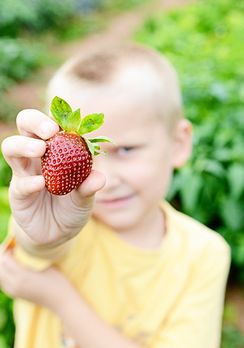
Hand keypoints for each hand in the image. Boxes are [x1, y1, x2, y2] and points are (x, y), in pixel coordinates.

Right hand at [0, 109, 105, 245]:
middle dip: (35, 122)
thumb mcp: (86, 197)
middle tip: (49, 131)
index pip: (52, 125)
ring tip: (40, 150)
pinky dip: (29, 181)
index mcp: (57, 151)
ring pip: (11, 148)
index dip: (58, 120)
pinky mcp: (18, 194)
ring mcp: (24, 173)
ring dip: (24, 145)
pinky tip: (41, 184)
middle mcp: (38, 157)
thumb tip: (99, 177)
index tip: (69, 126)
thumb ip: (90, 186)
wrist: (59, 233)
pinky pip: (19, 183)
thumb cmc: (73, 207)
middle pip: (25, 126)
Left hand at [0, 251, 71, 309]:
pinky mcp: (15, 295)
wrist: (61, 301)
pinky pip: (3, 283)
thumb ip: (31, 260)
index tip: (11, 241)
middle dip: (2, 257)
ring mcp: (13, 291)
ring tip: (10, 255)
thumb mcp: (45, 266)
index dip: (5, 249)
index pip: (4, 260)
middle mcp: (14, 285)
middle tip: (9, 247)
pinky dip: (4, 273)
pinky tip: (11, 267)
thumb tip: (23, 250)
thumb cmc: (57, 281)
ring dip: (2, 265)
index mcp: (22, 275)